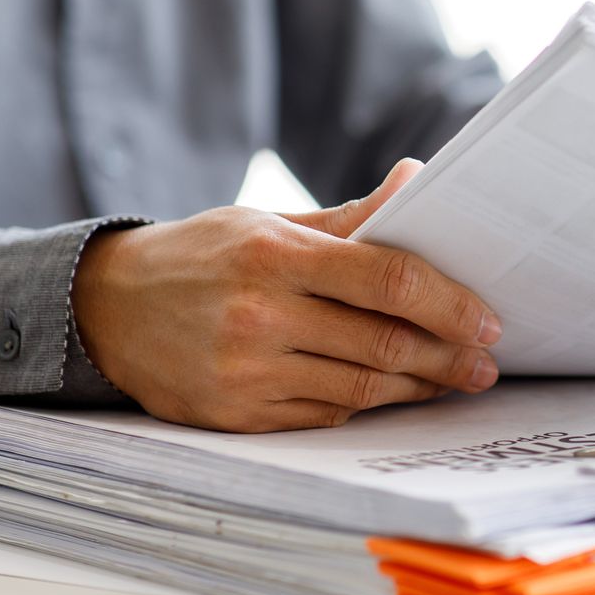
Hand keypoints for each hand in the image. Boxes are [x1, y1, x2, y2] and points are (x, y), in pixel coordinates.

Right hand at [72, 160, 500, 431]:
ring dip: (418, 387)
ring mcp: (246, 372)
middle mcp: (260, 316)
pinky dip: (366, 405)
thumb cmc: (203, 256)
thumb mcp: (267, 221)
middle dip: (448, 357)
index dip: (450, 304)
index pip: (387, 280)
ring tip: (452, 379)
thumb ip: (352, 217)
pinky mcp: (237, 416)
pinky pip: (325, 415)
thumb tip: (421, 178)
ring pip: (361, 389)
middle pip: (384, 344)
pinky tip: (392, 392)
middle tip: (486, 362)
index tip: (489, 320)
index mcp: (275, 256)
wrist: (104, 308)